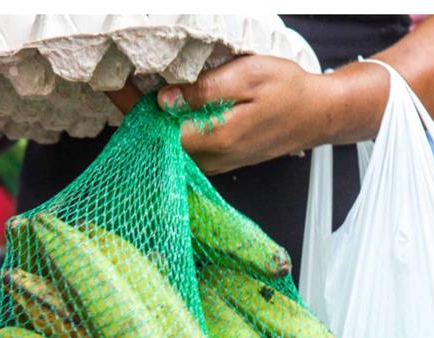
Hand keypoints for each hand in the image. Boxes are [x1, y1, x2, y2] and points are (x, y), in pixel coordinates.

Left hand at [106, 55, 368, 175]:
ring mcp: (218, 164)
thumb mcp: (249, 77)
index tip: (114, 87)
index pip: (158, 130)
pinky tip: (167, 114)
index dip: (132, 108)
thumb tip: (165, 98)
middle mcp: (213, 158)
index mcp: (216, 137)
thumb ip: (206, 90)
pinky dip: (170, 134)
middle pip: (159, 144)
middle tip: (121, 87)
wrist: (318, 115)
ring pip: (171, 151)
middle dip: (136, 117)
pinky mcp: (222, 162)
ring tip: (138, 97)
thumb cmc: (289, 92)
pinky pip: (186, 153)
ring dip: (152, 127)